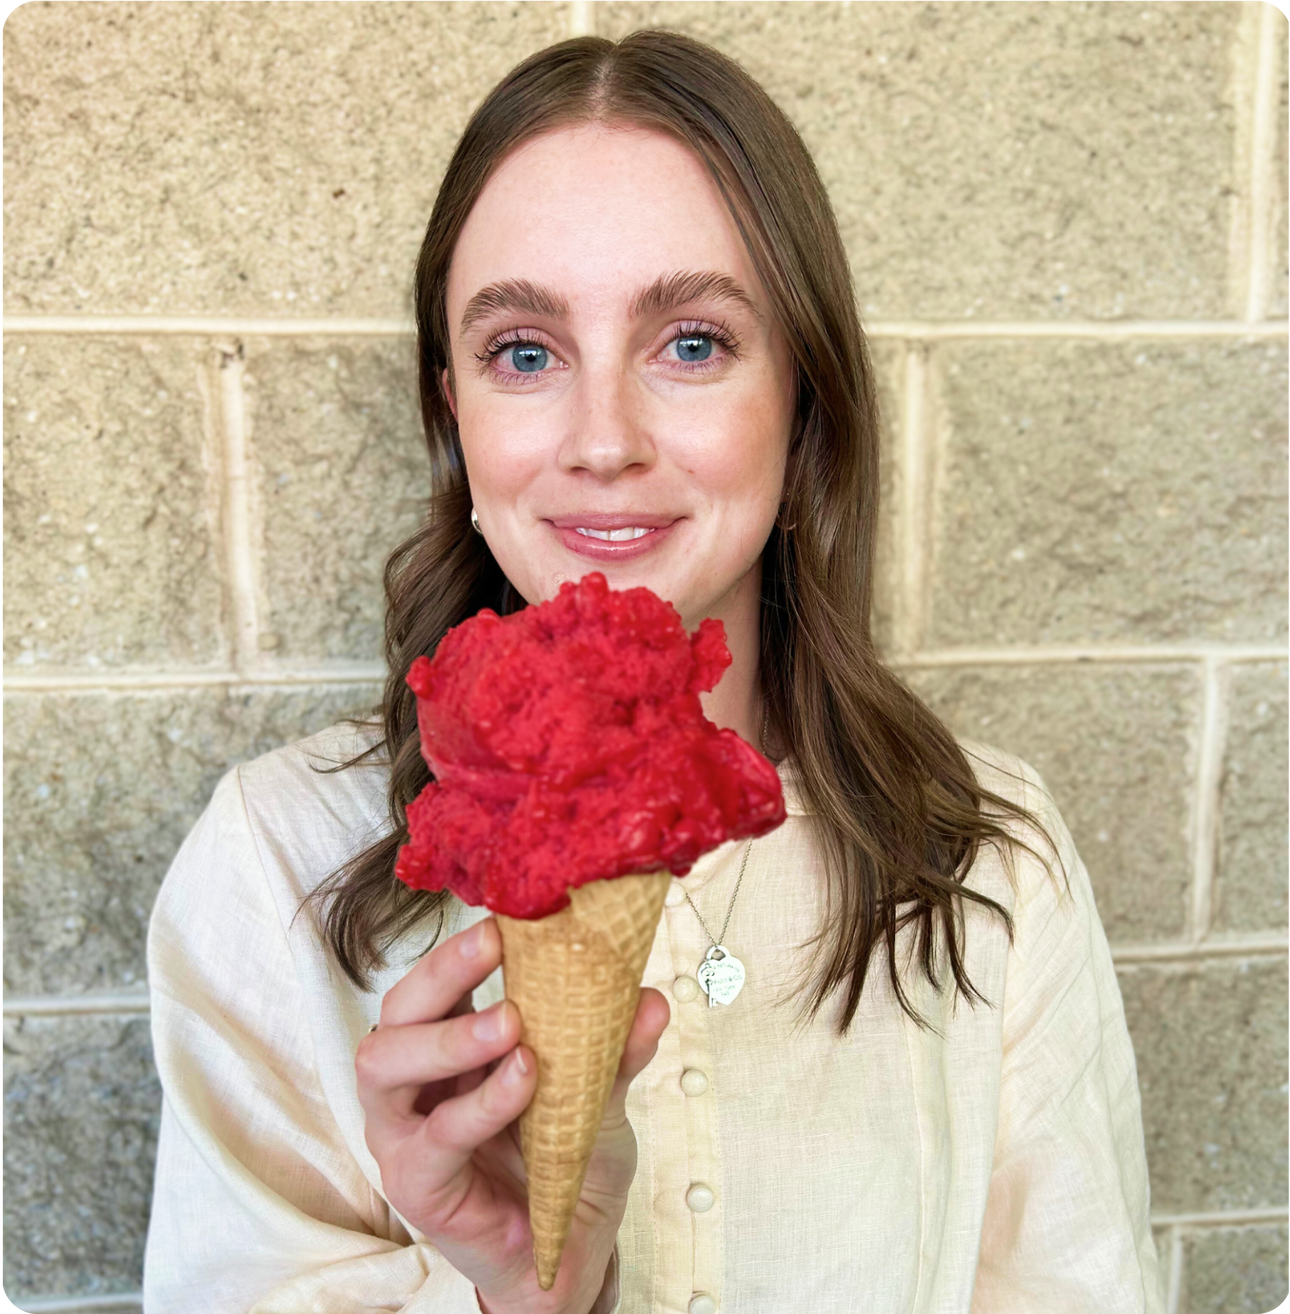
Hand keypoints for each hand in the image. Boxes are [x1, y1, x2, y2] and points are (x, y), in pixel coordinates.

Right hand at [355, 917, 668, 1313]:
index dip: (460, 947)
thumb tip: (649, 999)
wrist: (568, 1253)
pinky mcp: (415, 1183)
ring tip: (510, 1024)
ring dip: (448, 1036)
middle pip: (396, 1011)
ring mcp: (405, 1132)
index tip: (505, 917)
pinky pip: (435, 1136)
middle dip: (442, 972)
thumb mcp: (600, 1097)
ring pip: (385, 1064)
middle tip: (494, 947)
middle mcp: (415, 1081)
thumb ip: (616, 1052)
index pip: (435, 981)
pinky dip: (479, 1102)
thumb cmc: (566, 1161)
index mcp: (450, 1044)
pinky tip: (522, 1080)